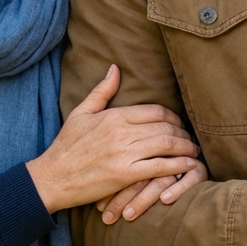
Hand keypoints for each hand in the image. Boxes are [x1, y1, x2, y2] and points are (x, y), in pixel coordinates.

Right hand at [27, 65, 200, 213]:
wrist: (52, 177)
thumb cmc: (66, 145)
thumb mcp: (81, 112)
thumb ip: (102, 91)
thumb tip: (115, 68)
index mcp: (114, 115)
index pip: (154, 110)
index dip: (172, 116)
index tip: (179, 122)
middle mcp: (122, 132)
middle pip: (164, 127)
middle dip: (183, 132)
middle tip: (191, 138)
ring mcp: (124, 153)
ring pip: (166, 145)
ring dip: (185, 148)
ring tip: (194, 152)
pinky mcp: (124, 175)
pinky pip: (159, 168)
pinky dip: (177, 166)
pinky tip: (187, 167)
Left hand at [95, 160, 208, 222]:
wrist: (189, 166)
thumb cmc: (151, 168)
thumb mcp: (132, 160)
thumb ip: (117, 162)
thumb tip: (95, 198)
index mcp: (144, 141)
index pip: (124, 160)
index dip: (109, 182)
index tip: (96, 205)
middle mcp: (162, 150)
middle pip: (140, 170)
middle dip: (122, 195)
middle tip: (106, 216)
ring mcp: (181, 159)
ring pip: (160, 178)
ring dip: (143, 198)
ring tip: (127, 216)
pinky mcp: (197, 170)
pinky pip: (189, 179)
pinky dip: (176, 188)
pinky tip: (164, 201)